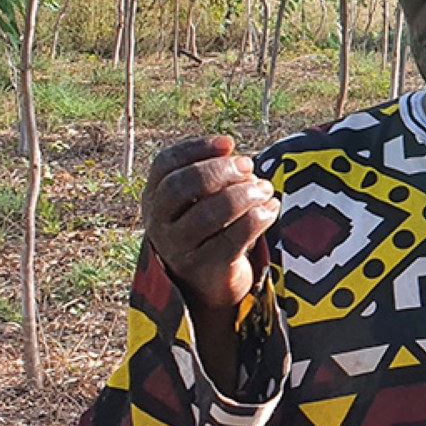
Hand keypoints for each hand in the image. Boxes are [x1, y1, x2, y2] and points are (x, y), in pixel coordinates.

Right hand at [141, 136, 278, 315]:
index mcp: (154, 198)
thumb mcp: (202, 200)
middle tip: (249, 167)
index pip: (165, 164)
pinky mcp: (204, 268)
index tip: (228, 143)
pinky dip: (256, 219)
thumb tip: (230, 149)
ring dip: (243, 195)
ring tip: (266, 189)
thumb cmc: (210, 229)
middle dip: (220, 171)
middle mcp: (159, 223)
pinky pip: (231, 239)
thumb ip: (212, 175)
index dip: (196, 148)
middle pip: (182, 186)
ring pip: (208, 214)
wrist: (208, 282)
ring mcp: (178, 248)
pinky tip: (271, 209)